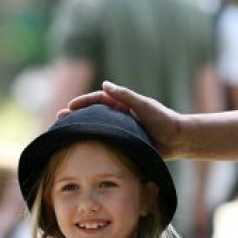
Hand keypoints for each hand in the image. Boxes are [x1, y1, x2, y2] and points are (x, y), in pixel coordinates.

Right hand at [64, 82, 184, 159]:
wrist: (178, 140)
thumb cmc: (163, 120)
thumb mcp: (144, 105)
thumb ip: (125, 96)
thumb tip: (104, 85)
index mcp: (124, 104)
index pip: (98, 100)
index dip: (83, 102)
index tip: (69, 107)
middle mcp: (121, 116)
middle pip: (94, 114)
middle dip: (76, 116)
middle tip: (59, 119)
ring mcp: (123, 130)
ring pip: (99, 129)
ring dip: (83, 130)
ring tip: (66, 135)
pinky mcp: (127, 143)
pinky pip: (108, 143)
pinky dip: (95, 145)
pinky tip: (84, 152)